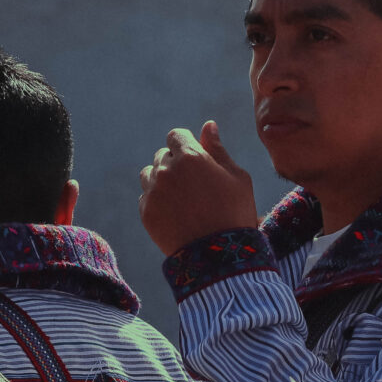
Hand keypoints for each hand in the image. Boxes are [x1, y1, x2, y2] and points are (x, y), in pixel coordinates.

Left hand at [138, 122, 258, 258]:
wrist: (219, 256)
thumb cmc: (234, 213)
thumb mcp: (236, 177)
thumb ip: (218, 149)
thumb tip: (208, 125)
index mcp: (190, 156)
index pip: (176, 136)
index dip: (187, 145)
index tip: (196, 159)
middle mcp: (166, 170)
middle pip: (163, 155)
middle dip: (175, 163)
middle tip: (194, 185)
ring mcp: (153, 191)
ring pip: (149, 174)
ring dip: (162, 180)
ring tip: (181, 198)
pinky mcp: (146, 212)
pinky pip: (145, 197)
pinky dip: (157, 201)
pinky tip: (175, 214)